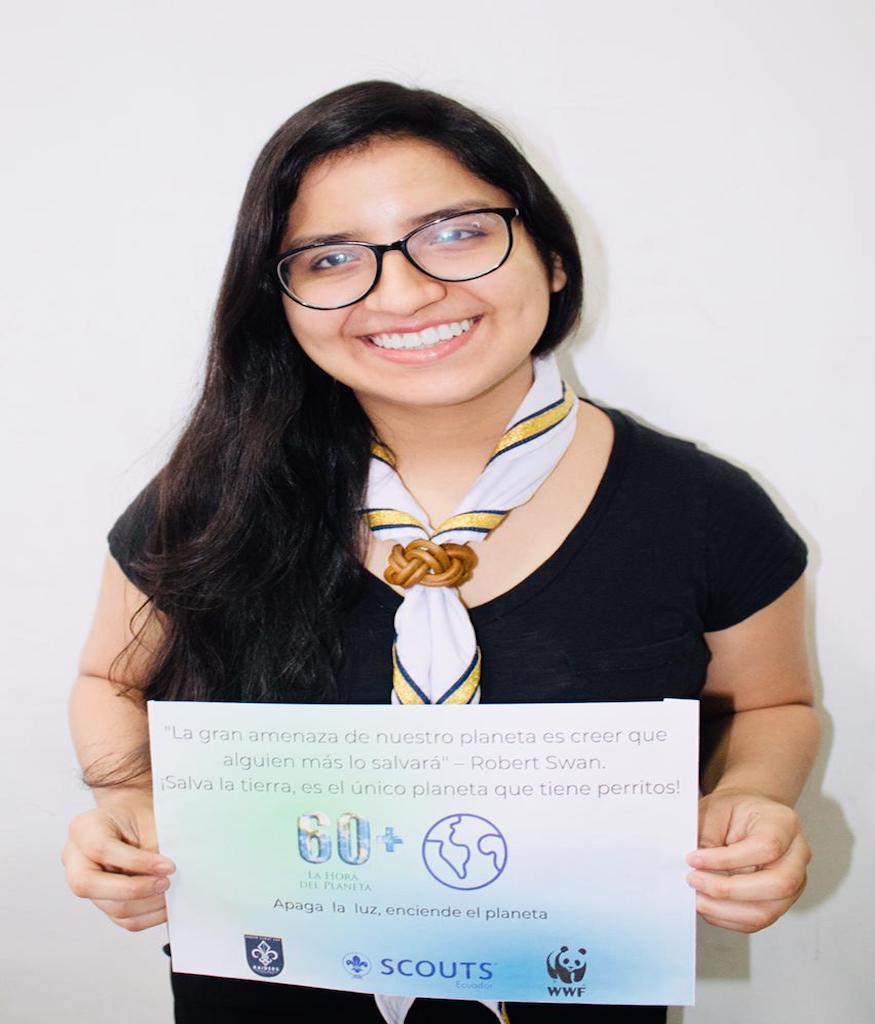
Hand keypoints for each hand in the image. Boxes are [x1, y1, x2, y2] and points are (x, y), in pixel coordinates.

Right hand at [62, 790, 175, 931]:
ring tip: (171, 892)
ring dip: (147, 904)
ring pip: (110, 906)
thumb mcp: (146, 818)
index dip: (137, 862)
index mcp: (84, 828)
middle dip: (136, 889)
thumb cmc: (139, 814)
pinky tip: (165, 905)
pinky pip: (121, 918)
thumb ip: (152, 846)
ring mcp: (85, 882)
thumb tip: (169, 874)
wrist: (133, 818)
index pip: (101, 849)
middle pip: (91, 885)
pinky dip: (147, 915)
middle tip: (166, 882)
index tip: (168, 866)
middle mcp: (75, 858)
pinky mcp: (101, 900)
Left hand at [686, 788, 810, 932]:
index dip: (727, 859)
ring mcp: (794, 882)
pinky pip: (759, 920)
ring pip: (768, 910)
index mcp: (783, 824)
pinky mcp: (781, 901)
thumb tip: (693, 869)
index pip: (765, 848)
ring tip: (697, 897)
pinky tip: (708, 905)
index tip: (694, 859)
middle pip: (777, 885)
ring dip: (726, 910)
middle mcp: (797, 855)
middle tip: (694, 881)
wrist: (749, 815)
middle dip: (729, 890)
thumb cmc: (734, 810)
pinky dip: (729, 918)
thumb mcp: (717, 810)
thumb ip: (707, 837)